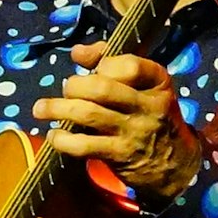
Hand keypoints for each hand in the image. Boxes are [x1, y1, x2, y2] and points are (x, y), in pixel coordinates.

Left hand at [31, 40, 202, 204]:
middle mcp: (148, 106)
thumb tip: (78, 52)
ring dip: (58, 109)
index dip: (104, 63)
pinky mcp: (120, 155)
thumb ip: (113, 62)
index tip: (94, 68)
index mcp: (157, 82)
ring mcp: (134, 132)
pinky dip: (63, 140)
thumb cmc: (151, 116)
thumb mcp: (145, 87)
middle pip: (103, 88)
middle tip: (66, 89)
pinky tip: (54, 136)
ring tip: (41, 109)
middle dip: (75, 86)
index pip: (130, 64)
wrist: (177, 165)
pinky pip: (84, 146)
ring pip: (89, 114)